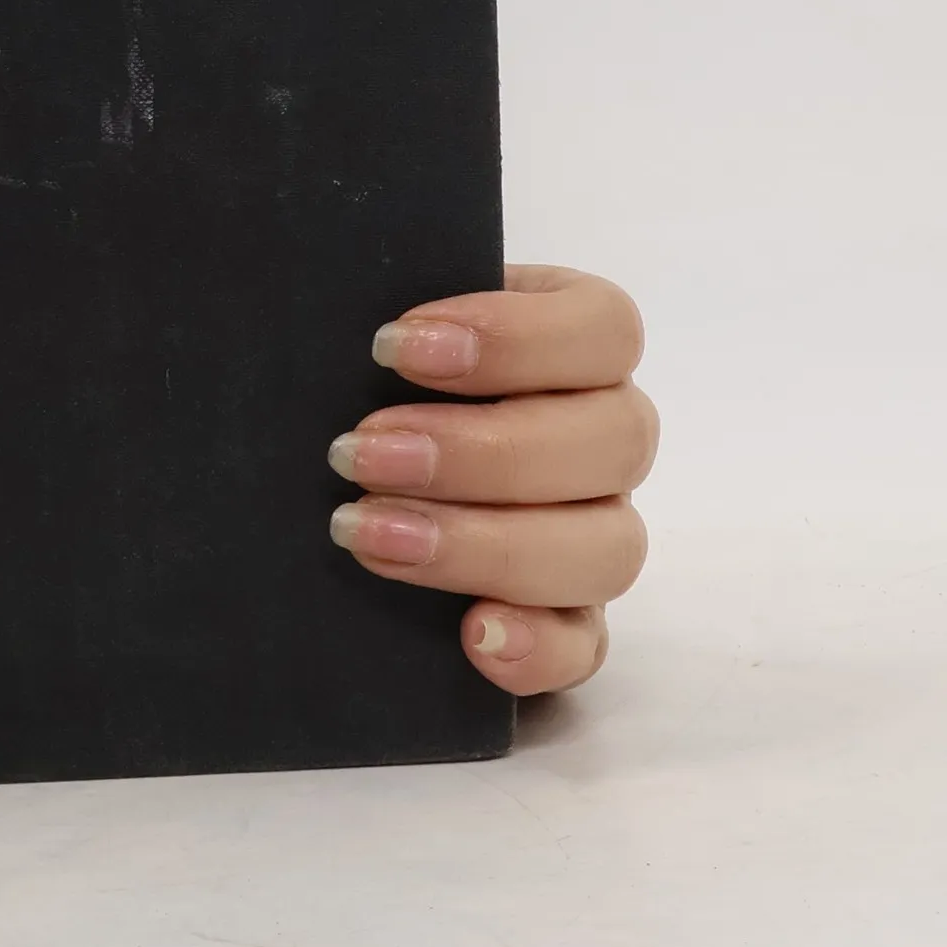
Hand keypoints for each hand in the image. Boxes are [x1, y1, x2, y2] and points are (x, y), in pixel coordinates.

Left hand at [326, 263, 656, 695]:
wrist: (333, 459)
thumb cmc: (355, 369)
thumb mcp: (367, 317)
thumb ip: (374, 297)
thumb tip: (344, 315)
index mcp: (572, 341)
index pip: (604, 328)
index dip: (515, 337)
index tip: (394, 346)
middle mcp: (601, 435)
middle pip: (613, 441)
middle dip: (477, 450)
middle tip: (357, 452)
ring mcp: (593, 530)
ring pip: (607, 547)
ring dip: (486, 544)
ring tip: (368, 534)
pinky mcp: (566, 619)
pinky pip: (586, 648)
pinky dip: (538, 648)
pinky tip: (472, 638)